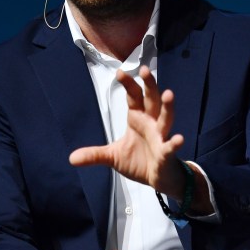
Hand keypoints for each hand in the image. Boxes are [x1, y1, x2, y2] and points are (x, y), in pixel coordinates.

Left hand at [69, 66, 186, 197]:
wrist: (159, 179)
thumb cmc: (140, 161)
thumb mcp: (114, 157)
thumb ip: (95, 155)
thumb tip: (71, 158)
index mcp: (138, 119)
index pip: (134, 98)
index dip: (129, 85)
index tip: (119, 72)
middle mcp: (151, 124)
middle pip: (152, 100)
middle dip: (149, 86)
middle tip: (144, 70)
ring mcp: (161, 137)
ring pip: (165, 118)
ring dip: (167, 107)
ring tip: (169, 93)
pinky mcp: (167, 153)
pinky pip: (171, 147)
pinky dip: (174, 143)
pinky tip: (179, 139)